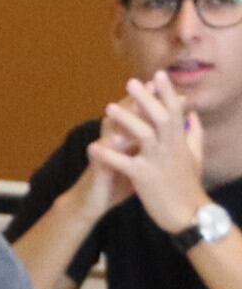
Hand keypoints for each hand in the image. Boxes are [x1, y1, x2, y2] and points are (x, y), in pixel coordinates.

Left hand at [94, 73, 213, 231]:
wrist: (188, 214)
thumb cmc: (188, 184)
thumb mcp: (195, 156)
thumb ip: (194, 134)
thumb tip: (193, 116)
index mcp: (180, 142)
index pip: (175, 111)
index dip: (167, 92)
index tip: (159, 74)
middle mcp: (170, 148)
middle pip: (160, 117)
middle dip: (146, 98)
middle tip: (131, 81)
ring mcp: (158, 162)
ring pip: (143, 136)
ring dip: (126, 120)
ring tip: (108, 107)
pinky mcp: (145, 178)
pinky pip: (125, 164)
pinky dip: (109, 155)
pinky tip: (94, 147)